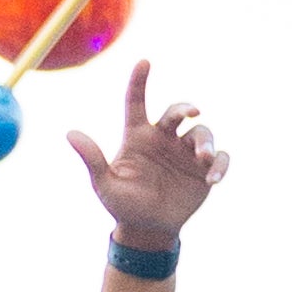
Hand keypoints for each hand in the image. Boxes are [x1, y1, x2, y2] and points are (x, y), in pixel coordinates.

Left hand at [69, 60, 224, 259]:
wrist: (147, 229)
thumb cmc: (123, 204)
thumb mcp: (104, 184)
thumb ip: (92, 159)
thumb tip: (70, 133)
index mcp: (138, 136)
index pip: (137, 103)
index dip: (139, 82)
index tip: (143, 61)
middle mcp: (164, 139)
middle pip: (177, 112)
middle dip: (186, 108)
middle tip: (193, 113)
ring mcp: (186, 153)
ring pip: (202, 134)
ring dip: (206, 143)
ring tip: (203, 158)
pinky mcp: (204, 170)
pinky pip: (220, 159)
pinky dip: (221, 165)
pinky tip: (214, 178)